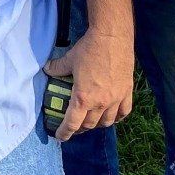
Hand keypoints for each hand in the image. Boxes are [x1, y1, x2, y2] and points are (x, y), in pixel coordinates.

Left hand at [44, 26, 133, 140]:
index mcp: (83, 98)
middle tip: (74, 126)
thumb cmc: (89, 48)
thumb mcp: (69, 59)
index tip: (60, 137)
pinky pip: (124, 112)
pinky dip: (117, 117)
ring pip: (106, 122)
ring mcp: (116, 98)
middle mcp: (100, 102)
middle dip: (80, 128)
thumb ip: (57, 68)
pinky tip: (113, 116)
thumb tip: (47, 69)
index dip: (64, 133)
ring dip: (97, 125)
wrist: (112, 37)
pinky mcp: (127, 91)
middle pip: (89, 125)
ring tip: (92, 122)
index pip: (72, 124)